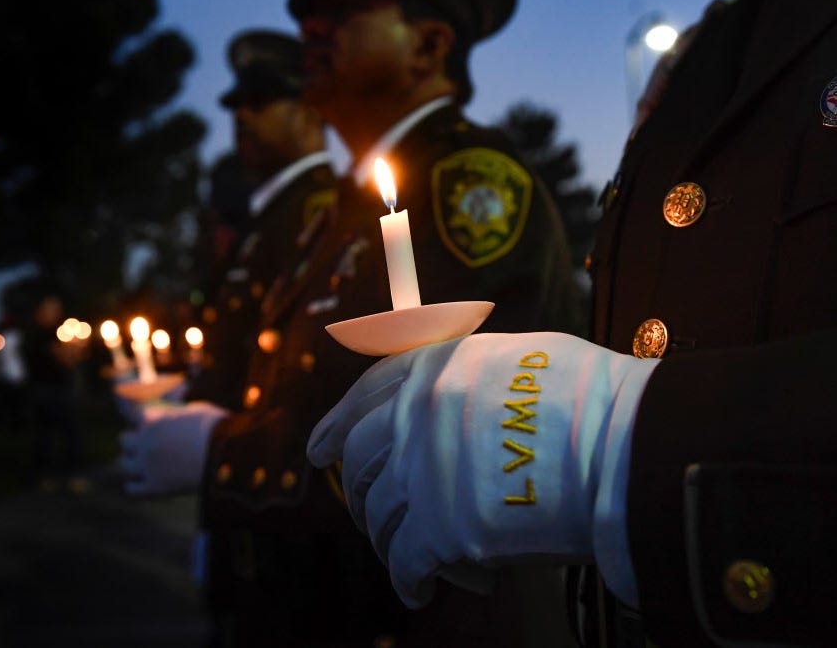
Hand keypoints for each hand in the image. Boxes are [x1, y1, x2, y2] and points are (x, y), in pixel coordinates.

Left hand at [120, 401, 226, 495]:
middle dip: (135, 439)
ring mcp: (148, 466)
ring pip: (124, 464)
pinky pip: (131, 489)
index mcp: (154, 420)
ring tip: (146, 463)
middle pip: (124, 439)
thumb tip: (177, 416)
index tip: (153, 420)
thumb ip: (179, 414)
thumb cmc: (217, 428)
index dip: (144, 417)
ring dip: (133, 461)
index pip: (134, 415)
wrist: (227, 454)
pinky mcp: (155, 488)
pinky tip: (145, 482)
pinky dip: (135, 486)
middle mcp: (145, 443)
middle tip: (148, 442)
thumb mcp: (198, 411)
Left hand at [307, 332, 659, 607]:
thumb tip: (452, 396)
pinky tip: (422, 588)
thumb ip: (468, 375)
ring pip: (378, 516)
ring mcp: (423, 471)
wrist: (623, 444)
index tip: (320, 452)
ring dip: (389, 540)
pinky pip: (405, 562)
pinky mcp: (441, 528)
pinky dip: (410, 580)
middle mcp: (415, 415)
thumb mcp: (517, 356)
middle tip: (368, 511)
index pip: (362, 396)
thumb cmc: (589, 397)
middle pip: (359, 461)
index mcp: (432, 368)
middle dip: (360, 492)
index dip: (334, 426)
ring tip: (409, 556)